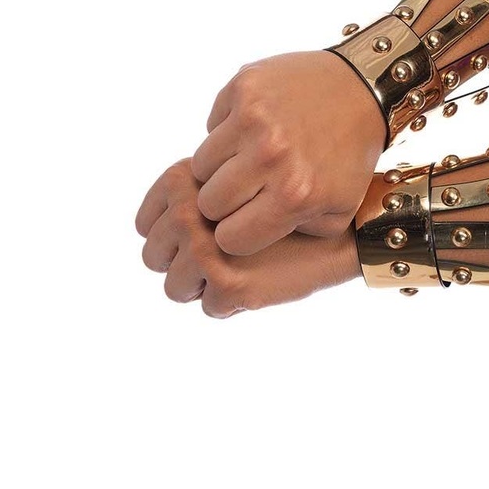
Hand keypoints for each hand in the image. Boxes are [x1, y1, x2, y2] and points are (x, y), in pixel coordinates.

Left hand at [135, 159, 360, 316]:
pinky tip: (260, 281)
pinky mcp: (228, 283)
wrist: (342, 226)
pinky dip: (233, 304)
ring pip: (175, 288)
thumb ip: (201, 196)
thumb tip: (160, 228)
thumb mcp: (240, 183)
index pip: (146, 223)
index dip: (164, 237)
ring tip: (238, 272)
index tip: (191, 242)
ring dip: (203, 288)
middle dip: (181, 265)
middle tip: (216, 262)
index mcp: (187, 181)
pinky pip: (210, 308)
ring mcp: (206, 249)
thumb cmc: (291, 204)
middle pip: (153, 256)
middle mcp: (189, 212)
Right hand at [191, 50, 384, 254]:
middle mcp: (271, 155)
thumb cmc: (349, 155)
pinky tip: (255, 129)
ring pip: (199, 165)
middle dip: (225, 203)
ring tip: (249, 160)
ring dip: (220, 168)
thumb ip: (293, 235)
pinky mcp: (243, 86)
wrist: (363, 89)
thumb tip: (247, 238)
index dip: (238, 234)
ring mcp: (253, 117)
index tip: (249, 221)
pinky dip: (226, 131)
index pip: (230, 239)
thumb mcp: (338, 210)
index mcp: (295, 193)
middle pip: (208, 203)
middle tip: (248, 190)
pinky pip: (210, 126)